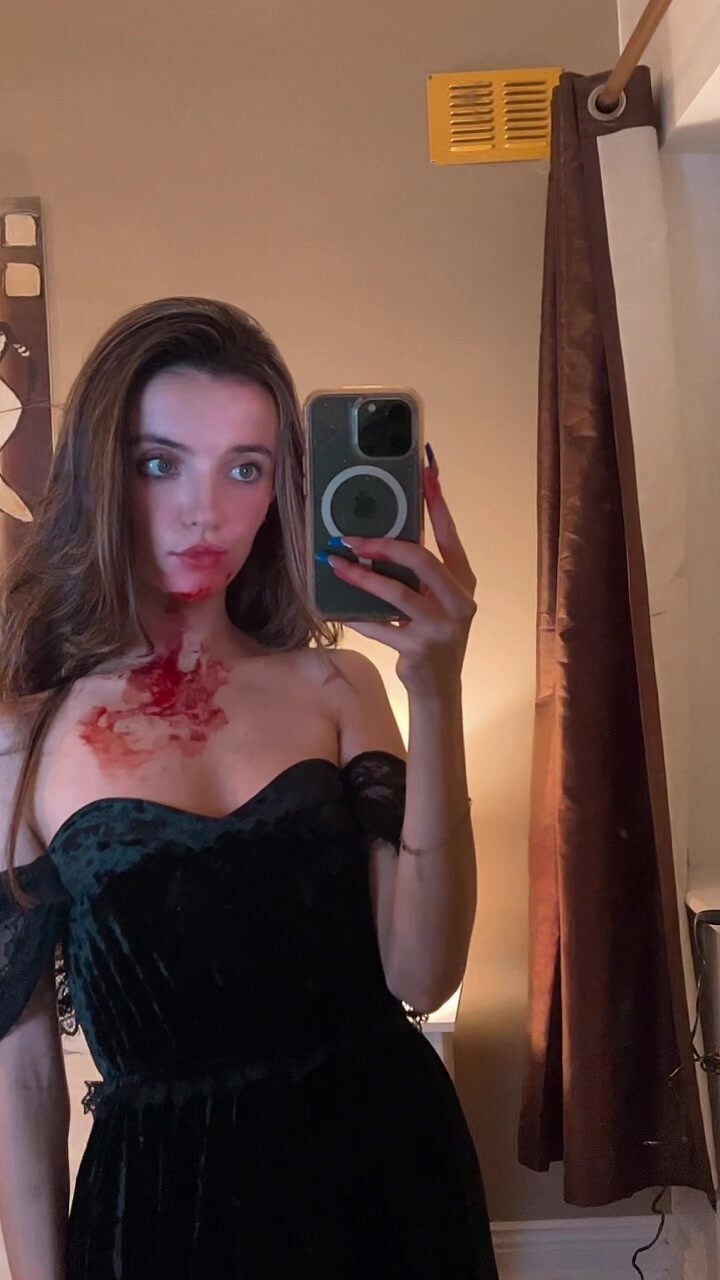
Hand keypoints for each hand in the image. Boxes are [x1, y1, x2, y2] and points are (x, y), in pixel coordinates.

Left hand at [322, 447, 476, 701]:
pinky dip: (357, 616)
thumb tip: (378, 532)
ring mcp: (441, 627)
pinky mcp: (419, 649)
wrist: (440, 686)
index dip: (437, 504)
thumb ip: (419, 571)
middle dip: (384, 545)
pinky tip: (337, 607)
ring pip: (397, 594)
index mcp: (464, 580)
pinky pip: (379, 626)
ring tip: (335, 564)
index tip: (425, 473)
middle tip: (350, 537)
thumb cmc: (433, 632)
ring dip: (361, 578)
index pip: (450, 535)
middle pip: (423, 561)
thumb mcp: (435, 598)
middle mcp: (460, 602)